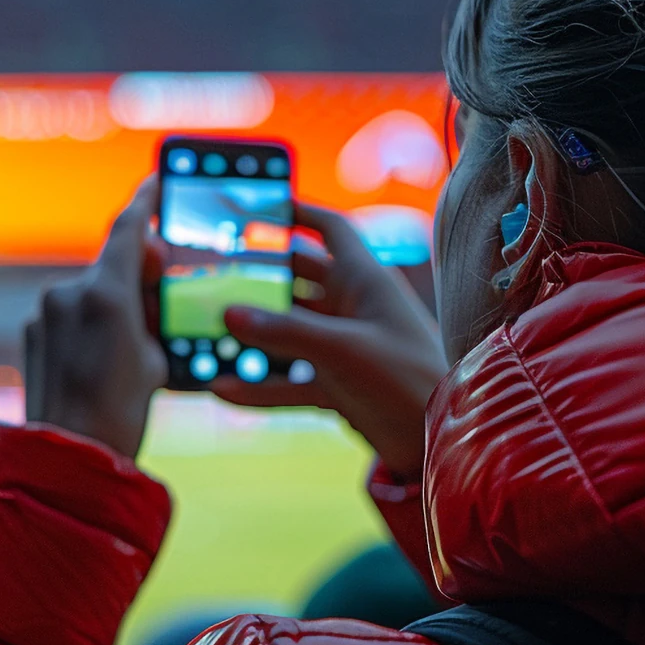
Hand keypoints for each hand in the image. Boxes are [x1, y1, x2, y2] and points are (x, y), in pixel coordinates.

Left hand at [24, 180, 167, 458]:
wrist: (69, 456)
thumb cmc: (122, 412)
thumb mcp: (158, 357)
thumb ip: (151, 314)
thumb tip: (144, 295)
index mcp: (105, 294)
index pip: (128, 229)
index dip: (146, 202)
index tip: (157, 183)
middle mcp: (69, 294)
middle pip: (112, 262)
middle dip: (139, 271)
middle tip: (164, 293)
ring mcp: (46, 312)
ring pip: (93, 289)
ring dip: (116, 301)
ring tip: (137, 340)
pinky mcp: (34, 332)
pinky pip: (73, 312)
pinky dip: (94, 320)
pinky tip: (108, 354)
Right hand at [212, 204, 449, 480]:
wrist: (438, 439)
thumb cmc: (410, 379)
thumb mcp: (344, 350)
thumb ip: (286, 332)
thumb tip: (229, 313)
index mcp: (363, 280)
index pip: (330, 230)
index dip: (299, 212)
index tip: (261, 205)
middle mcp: (351, 307)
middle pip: (296, 280)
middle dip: (258, 277)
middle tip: (213, 273)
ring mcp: (341, 346)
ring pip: (287, 332)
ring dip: (253, 335)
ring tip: (207, 333)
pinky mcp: (336, 383)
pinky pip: (289, 380)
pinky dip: (259, 386)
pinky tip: (223, 389)